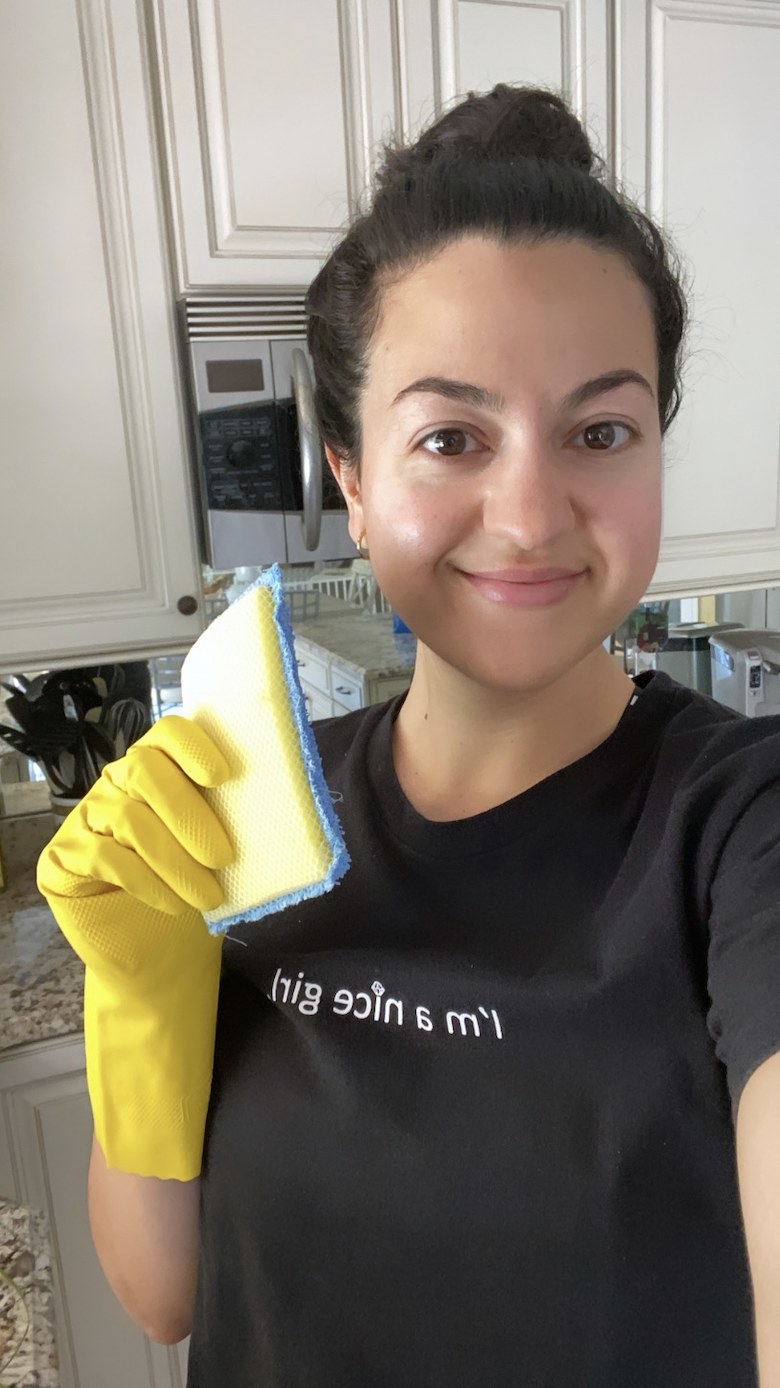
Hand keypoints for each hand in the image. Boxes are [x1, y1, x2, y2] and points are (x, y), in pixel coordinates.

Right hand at [37, 715, 234, 1179]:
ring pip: (129, 818)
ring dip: (176, 860)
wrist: (163, 956)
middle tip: (225, 857)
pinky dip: (146, 881)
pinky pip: (104, 857)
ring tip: (209, 897)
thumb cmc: (197, 891)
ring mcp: (86, 820)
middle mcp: (116, 784)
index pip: (168, 733)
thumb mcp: (222, 851)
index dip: (193, 746)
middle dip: (189, 813)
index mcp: (159, 768)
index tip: (225, 775)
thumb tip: (285, 794)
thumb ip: (237, 815)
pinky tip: (171, 904)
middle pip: (144, 769)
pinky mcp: (63, 860)